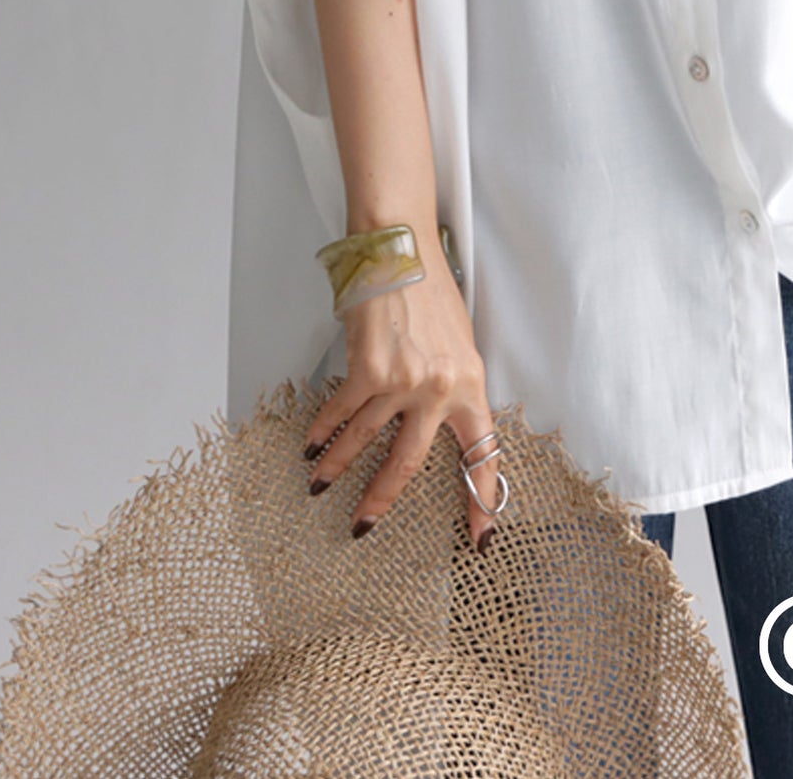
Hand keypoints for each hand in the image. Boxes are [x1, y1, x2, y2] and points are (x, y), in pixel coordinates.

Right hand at [301, 242, 501, 554]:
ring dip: (336, 466)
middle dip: (381, 499)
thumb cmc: (432, 294)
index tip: (481, 538)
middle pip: (409, 463)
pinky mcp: (368, 370)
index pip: (481, 453)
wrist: (403, 254)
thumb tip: (438, 421)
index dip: (481, 500)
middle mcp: (439, 390)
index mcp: (470, 386)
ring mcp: (403, 382)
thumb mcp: (459, 345)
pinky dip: (322, 431)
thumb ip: (452, 386)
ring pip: (364, 441)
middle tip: (363, 526)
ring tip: (319, 484)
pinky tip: (310, 445)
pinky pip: (341, 413)